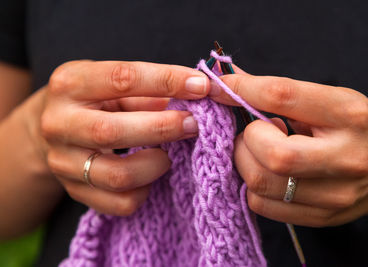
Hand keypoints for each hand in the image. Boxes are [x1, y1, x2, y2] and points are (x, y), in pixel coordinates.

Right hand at [41, 60, 209, 215]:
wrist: (57, 126)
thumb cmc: (97, 100)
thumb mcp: (114, 84)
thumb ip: (149, 89)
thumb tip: (196, 93)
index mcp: (70, 84)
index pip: (122, 79)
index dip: (167, 81)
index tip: (202, 86)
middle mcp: (58, 123)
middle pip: (112, 132)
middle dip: (163, 128)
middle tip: (193, 124)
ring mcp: (63, 162)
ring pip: (117, 175)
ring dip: (155, 165)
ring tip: (168, 154)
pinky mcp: (74, 191)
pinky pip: (120, 202)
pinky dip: (145, 191)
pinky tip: (150, 174)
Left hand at [210, 73, 367, 226]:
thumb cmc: (359, 129)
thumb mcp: (332, 100)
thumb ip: (282, 93)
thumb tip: (232, 79)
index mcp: (349, 114)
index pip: (283, 96)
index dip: (242, 89)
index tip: (218, 87)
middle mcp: (346, 156)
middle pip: (273, 154)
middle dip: (248, 139)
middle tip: (254, 132)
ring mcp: (336, 193)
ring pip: (262, 184)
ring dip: (246, 162)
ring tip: (261, 151)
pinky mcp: (323, 217)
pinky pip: (263, 206)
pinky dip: (253, 186)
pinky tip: (268, 172)